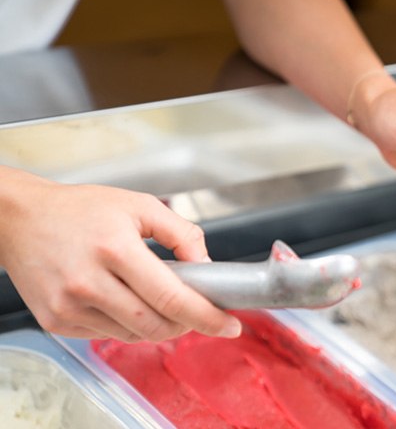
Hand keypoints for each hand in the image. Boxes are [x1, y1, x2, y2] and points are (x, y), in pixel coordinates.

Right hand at [0, 170, 241, 341]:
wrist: (19, 219)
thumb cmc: (80, 209)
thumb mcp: (139, 205)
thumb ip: (181, 233)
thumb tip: (206, 265)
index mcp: (115, 249)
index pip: (172, 297)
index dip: (207, 317)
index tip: (229, 325)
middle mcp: (89, 282)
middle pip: (156, 326)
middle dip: (187, 325)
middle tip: (199, 313)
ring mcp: (69, 305)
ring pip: (133, 335)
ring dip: (158, 326)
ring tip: (159, 300)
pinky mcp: (56, 320)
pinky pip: (107, 335)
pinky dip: (128, 326)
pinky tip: (127, 302)